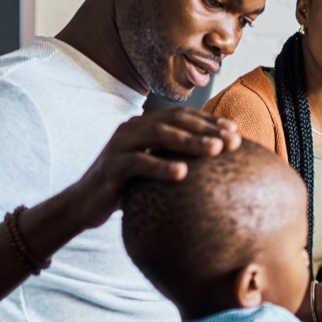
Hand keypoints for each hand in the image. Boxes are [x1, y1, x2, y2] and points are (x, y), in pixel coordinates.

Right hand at [63, 107, 239, 229]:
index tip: (236, 132)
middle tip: (233, 141)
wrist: (85, 204)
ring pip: (159, 136)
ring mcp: (120, 145)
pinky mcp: (110, 166)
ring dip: (189, 142)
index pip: (183, 117)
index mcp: (145, 126)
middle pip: (175, 122)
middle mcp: (132, 129)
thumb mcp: (153, 170)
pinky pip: (138, 163)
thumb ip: (176, 160)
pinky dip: (161, 166)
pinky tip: (183, 173)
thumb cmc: (127, 187)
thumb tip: (217, 164)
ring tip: (214, 150)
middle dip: (206, 129)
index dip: (210, 121)